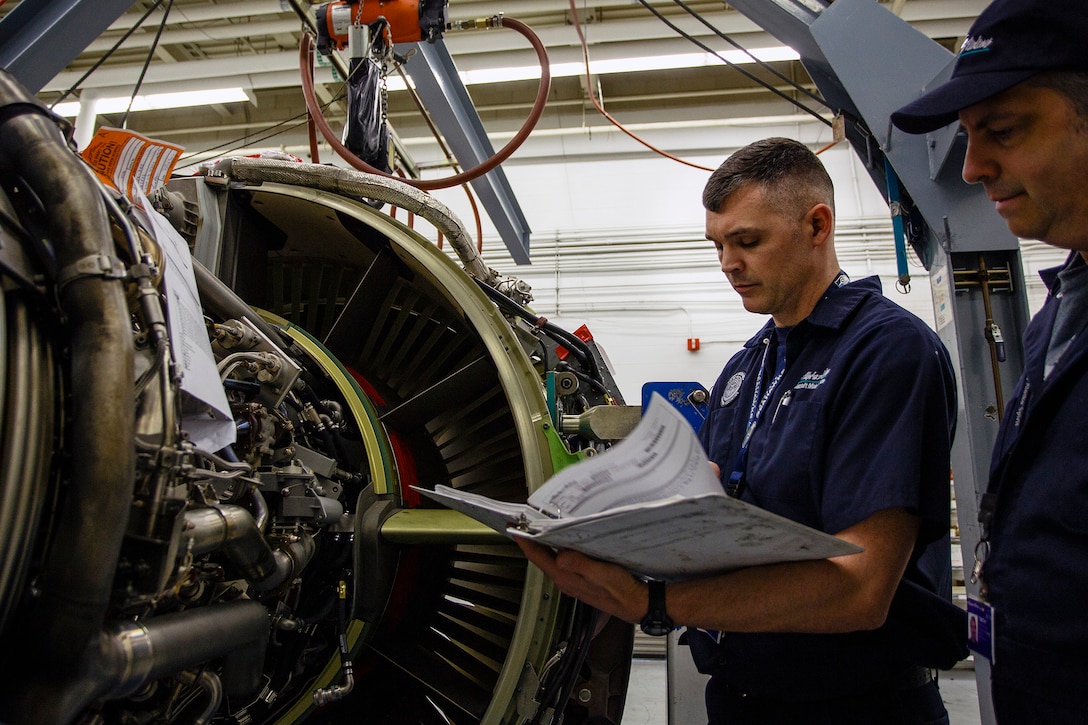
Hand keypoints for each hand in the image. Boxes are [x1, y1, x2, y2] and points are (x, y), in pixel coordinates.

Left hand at [515, 538, 646, 623]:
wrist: (635, 604)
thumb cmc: (620, 590)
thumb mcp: (599, 573)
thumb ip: (578, 564)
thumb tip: (559, 555)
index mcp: (565, 577)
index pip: (537, 557)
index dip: (524, 541)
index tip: (513, 528)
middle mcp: (565, 579)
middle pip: (542, 557)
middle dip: (532, 540)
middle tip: (525, 523)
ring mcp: (573, 580)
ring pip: (552, 559)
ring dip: (546, 543)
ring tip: (541, 527)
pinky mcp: (582, 579)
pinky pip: (565, 561)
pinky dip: (560, 549)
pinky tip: (566, 541)